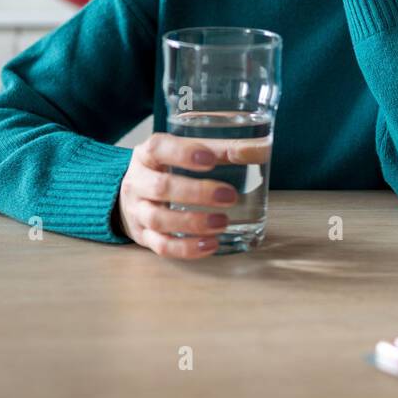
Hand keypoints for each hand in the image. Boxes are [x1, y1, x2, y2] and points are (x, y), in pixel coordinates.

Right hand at [116, 133, 239, 258]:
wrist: (134, 191)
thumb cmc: (170, 167)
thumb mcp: (188, 152)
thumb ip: (224, 149)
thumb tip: (262, 149)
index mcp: (147, 154)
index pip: (159, 149)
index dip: (183, 153)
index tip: (210, 159)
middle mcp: (137, 181)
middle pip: (161, 187)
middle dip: (196, 193)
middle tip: (230, 196)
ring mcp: (137, 210)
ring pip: (158, 219)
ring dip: (192, 222)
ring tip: (223, 222)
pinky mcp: (143, 236)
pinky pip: (161, 246)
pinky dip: (186, 248)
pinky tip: (211, 245)